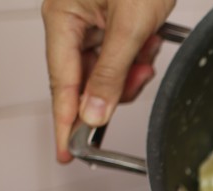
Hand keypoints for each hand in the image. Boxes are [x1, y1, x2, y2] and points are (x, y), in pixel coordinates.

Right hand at [42, 0, 176, 162]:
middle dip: (117, 84)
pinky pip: (123, 52)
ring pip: (109, 69)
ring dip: (132, 68)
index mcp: (61, 17)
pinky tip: (151, 37)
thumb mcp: (129, 25)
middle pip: (87, 79)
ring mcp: (92, 20)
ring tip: (147, 46)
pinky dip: (140, 53)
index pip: (62, 85)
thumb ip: (111, 73)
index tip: (66, 152)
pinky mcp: (113, 19)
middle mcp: (71, 20)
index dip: (65, 122)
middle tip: (139, 73)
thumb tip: (94, 115)